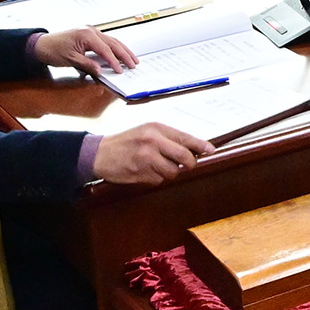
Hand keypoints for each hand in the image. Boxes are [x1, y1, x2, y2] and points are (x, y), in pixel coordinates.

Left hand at [31, 26, 136, 72]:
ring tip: (132, 59)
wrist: (41, 45)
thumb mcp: (71, 60)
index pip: (105, 49)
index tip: (120, 70)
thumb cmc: (53, 50)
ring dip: (123, 50)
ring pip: (112, 40)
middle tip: (134, 64)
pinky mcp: (89, 34)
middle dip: (124, 54)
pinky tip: (120, 53)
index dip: (114, 61)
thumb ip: (88, 65)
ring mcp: (91, 31)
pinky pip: (106, 40)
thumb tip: (101, 71)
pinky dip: (114, 48)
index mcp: (87, 35)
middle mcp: (91, 30)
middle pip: (113, 43)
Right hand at [91, 122, 207, 186]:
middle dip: (189, 164)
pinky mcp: (140, 173)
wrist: (99, 153)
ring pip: (172, 172)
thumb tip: (193, 148)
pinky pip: (158, 180)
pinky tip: (144, 171)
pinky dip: (155, 178)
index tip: (210, 150)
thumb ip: (168, 138)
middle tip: (185, 165)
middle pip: (184, 157)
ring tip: (156, 166)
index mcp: (156, 129)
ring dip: (168, 172)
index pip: (185, 138)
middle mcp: (153, 141)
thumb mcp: (146, 132)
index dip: (200, 145)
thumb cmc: (126, 142)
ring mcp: (146, 158)